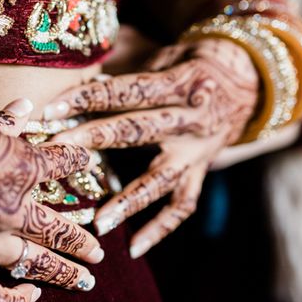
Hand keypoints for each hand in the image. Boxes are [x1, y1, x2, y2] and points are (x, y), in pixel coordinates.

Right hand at [0, 99, 104, 301]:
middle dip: (81, 240)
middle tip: (99, 250)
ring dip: (66, 273)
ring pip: (39, 263)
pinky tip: (29, 296)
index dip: (76, 160)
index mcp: (22, 167)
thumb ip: (3, 120)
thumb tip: (25, 105)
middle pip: (59, 227)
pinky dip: (14, 301)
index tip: (85, 161)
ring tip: (86, 280)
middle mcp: (14, 208)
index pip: (61, 162)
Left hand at [43, 38, 258, 257]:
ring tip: (98, 222)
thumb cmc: (192, 63)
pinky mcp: (202, 171)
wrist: (250, 81)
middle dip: (93, 139)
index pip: (127, 91)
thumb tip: (82, 70)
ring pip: (161, 178)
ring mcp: (198, 151)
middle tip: (56, 148)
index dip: (87, 97)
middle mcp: (191, 120)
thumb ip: (129, 64)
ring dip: (128, 200)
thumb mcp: (165, 53)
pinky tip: (135, 248)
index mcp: (179, 83)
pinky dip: (161, 228)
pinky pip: (183, 205)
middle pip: (137, 131)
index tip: (52, 107)